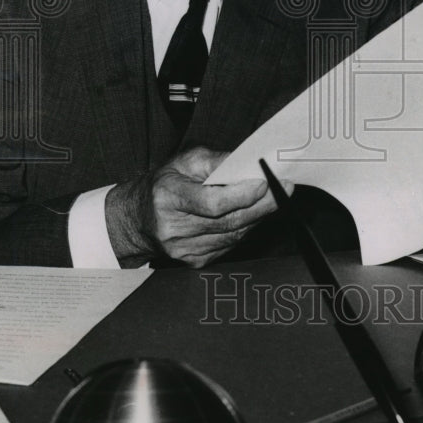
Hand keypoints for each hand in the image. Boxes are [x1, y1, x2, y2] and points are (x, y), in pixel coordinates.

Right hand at [106, 147, 291, 266]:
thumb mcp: (183, 160)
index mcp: (168, 198)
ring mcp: (184, 250)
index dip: (241, 195)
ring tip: (276, 198)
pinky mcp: (195, 261)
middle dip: (262, 205)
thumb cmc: (164, 184)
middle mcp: (174, 229)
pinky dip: (246, 228)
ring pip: (234, 235)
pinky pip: (231, 245)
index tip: (264, 182)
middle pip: (229, 222)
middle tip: (284, 189)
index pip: (211, 203)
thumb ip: (214, 160)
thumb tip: (247, 162)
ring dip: (259, 217)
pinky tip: (256, 214)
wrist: (138, 219)